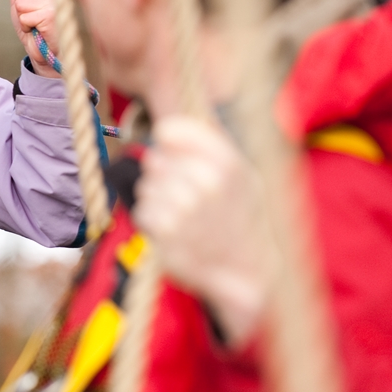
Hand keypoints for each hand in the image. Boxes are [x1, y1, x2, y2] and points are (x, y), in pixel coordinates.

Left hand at [10, 0, 58, 77]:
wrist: (43, 52)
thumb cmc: (34, 27)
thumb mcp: (23, 0)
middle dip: (20, 3)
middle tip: (31, 14)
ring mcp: (54, 2)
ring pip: (22, 2)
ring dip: (23, 16)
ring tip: (34, 23)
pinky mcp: (51, 16)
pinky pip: (25, 16)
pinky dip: (27, 25)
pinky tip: (36, 29)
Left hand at [132, 116, 271, 346]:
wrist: (248, 269)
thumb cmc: (241, 216)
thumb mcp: (242, 174)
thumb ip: (211, 144)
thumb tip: (173, 123)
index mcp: (226, 161)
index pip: (169, 130)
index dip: (166, 142)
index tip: (170, 151)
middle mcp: (206, 181)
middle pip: (154, 160)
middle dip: (162, 174)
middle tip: (182, 192)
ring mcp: (185, 207)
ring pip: (146, 186)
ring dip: (157, 199)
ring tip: (182, 213)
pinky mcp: (166, 231)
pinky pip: (142, 211)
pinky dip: (152, 220)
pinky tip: (174, 229)